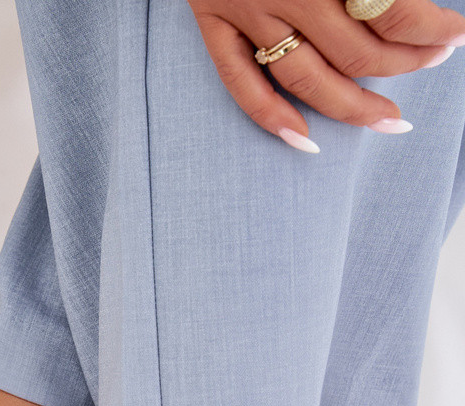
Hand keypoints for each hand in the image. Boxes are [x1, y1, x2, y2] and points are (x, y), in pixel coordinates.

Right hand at [188, 0, 464, 148]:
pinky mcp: (214, 22)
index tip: (452, 36)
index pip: (392, 9)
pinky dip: (272, 117)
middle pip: (356, 52)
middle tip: (430, 63)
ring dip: (354, 107)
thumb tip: (408, 0)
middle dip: (403, 65)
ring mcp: (247, 10)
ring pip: (308, 79)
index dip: (430, 30)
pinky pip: (242, 83)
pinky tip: (305, 141)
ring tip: (388, 119)